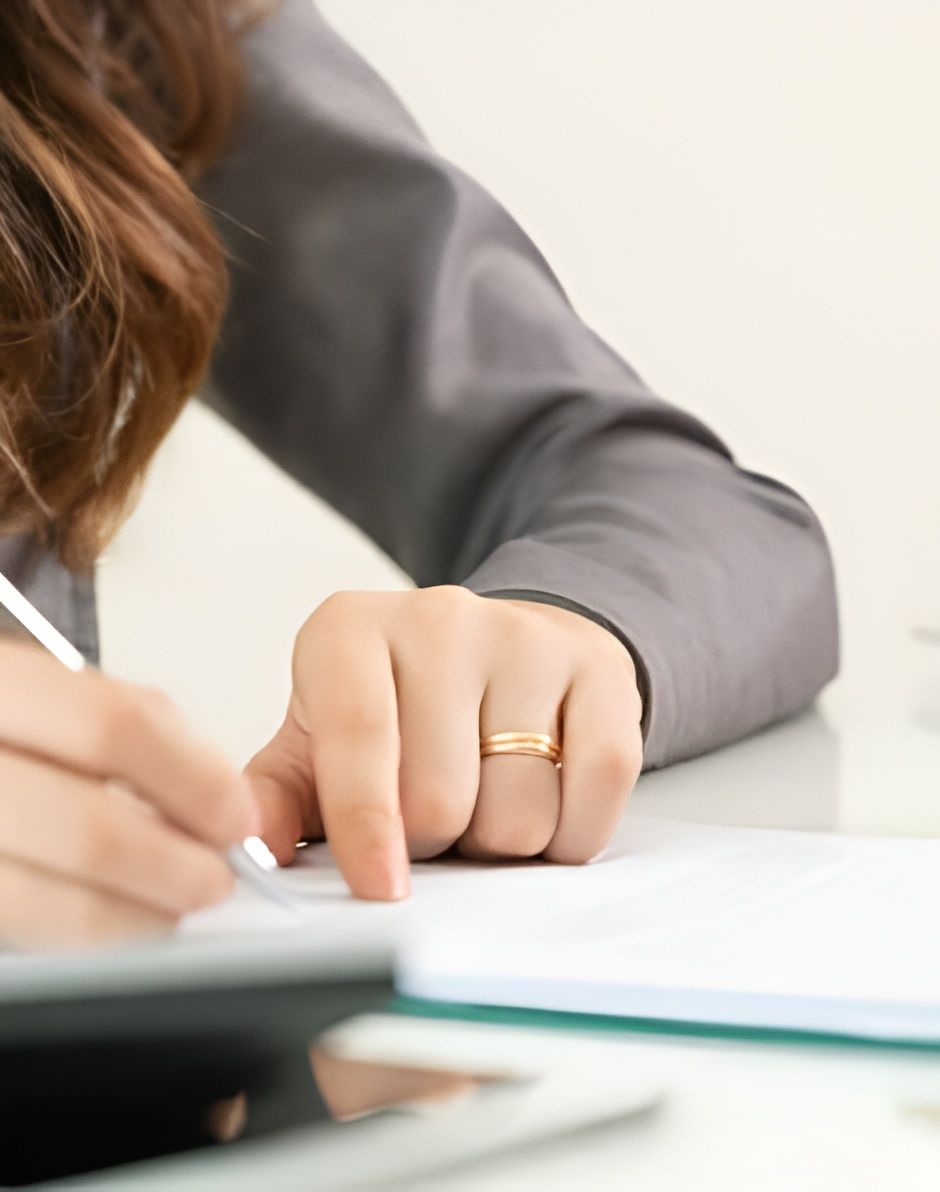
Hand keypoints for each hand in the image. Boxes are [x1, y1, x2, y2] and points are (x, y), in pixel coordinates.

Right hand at [0, 640, 256, 947]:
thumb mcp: (20, 688)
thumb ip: (100, 718)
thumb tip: (205, 782)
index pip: (115, 724)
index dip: (195, 776)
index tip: (236, 812)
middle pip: (87, 824)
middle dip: (173, 864)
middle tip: (214, 879)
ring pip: (32, 898)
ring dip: (123, 916)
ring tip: (166, 912)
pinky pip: (3, 928)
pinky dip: (63, 932)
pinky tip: (97, 924)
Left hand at [247, 586, 642, 897]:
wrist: (499, 652)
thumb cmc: (400, 710)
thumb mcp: (319, 742)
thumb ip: (278, 797)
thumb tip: (251, 850)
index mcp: (349, 632)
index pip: (359, 735)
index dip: (367, 825)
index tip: (380, 888)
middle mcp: (439, 617)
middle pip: (442, 796)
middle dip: (438, 841)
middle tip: (436, 820)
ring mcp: (526, 637)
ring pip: (520, 809)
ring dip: (502, 841)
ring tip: (487, 800)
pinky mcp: (598, 666)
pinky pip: (599, 785)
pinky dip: (573, 830)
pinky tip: (548, 802)